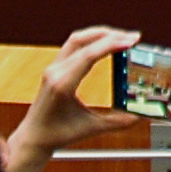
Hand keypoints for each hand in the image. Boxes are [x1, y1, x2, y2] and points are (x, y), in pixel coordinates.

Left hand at [3, 26, 140, 171]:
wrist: (33, 137)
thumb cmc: (56, 135)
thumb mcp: (89, 128)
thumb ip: (115, 123)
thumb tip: (137, 117)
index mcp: (62, 85)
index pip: (88, 55)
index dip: (111, 44)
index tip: (131, 41)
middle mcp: (55, 72)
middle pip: (83, 41)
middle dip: (110, 35)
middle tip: (132, 37)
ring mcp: (53, 68)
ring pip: (77, 39)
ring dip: (100, 34)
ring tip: (122, 36)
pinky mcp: (54, 67)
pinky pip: (73, 45)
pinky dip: (91, 40)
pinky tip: (105, 43)